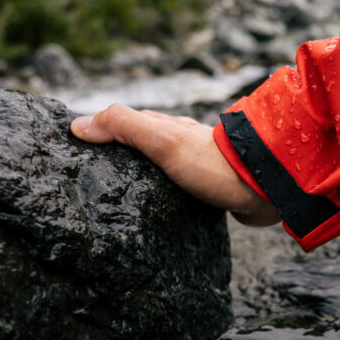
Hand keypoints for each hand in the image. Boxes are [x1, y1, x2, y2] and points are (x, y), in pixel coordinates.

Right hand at [70, 104, 280, 226]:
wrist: (266, 189)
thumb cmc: (213, 164)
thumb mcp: (162, 140)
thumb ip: (124, 127)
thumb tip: (78, 125)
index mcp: (169, 128)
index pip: (126, 124)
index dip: (100, 131)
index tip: (72, 146)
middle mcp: (182, 145)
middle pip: (142, 148)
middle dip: (118, 157)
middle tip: (89, 179)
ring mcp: (197, 169)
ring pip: (160, 171)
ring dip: (141, 180)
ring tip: (115, 200)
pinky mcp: (210, 193)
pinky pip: (178, 194)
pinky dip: (162, 199)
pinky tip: (154, 215)